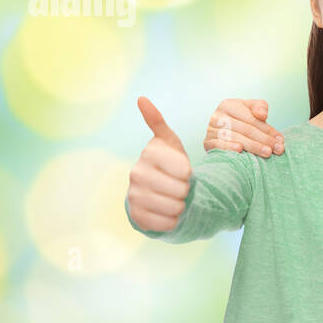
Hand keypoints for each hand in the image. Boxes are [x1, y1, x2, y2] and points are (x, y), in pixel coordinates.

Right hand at [127, 96, 192, 231]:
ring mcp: (134, 195)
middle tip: (179, 187)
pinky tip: (167, 212)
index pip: (184, 169)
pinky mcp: (136, 216)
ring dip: (181, 206)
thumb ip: (157, 121)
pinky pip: (166, 224)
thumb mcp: (169, 143)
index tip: (182, 171)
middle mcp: (136, 173)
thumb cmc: (168, 164)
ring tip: (174, 199)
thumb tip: (141, 98)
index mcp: (149, 153)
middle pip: (180, 190)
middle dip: (187, 190)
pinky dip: (173, 221)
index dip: (189, 173)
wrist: (156, 192)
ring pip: (174, 208)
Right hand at [204, 98, 282, 155]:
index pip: (252, 119)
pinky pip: (218, 145)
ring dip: (253, 146)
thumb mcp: (251, 109)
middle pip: (245, 129)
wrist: (223, 132)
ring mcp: (210, 130)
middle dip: (264, 140)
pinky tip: (240, 150)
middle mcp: (217, 116)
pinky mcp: (207, 142)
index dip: (268, 130)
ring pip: (235, 138)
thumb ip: (260, 107)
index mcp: (228, 104)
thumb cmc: (241, 120)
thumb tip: (263, 115)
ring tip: (267, 153)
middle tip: (278, 149)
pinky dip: (229, 147)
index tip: (281, 140)